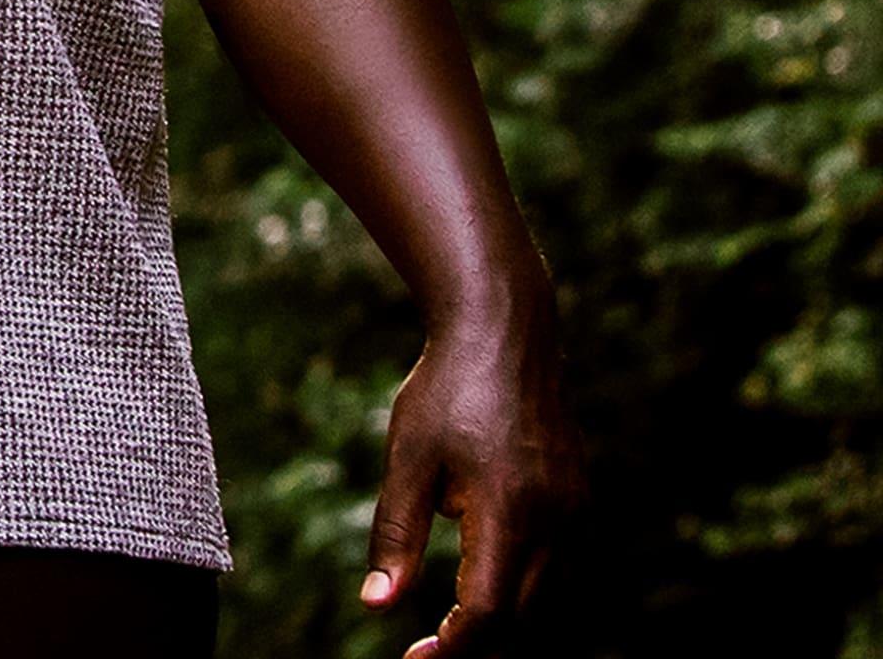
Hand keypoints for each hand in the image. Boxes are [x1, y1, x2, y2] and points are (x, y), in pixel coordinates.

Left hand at [362, 294, 580, 657]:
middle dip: (477, 638)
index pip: (490, 611)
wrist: (503, 333)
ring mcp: (578, 508)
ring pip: (548, 594)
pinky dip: (524, 581)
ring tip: (452, 619)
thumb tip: (377, 605)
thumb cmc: (444, 392)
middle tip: (425, 647)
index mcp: (511, 510)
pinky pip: (560, 562)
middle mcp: (558, 518)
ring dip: (505, 614)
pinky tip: (483, 571)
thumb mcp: (407, 460)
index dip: (454, 647)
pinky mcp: (582, 498)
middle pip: (523, 614)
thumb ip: (395, 535)